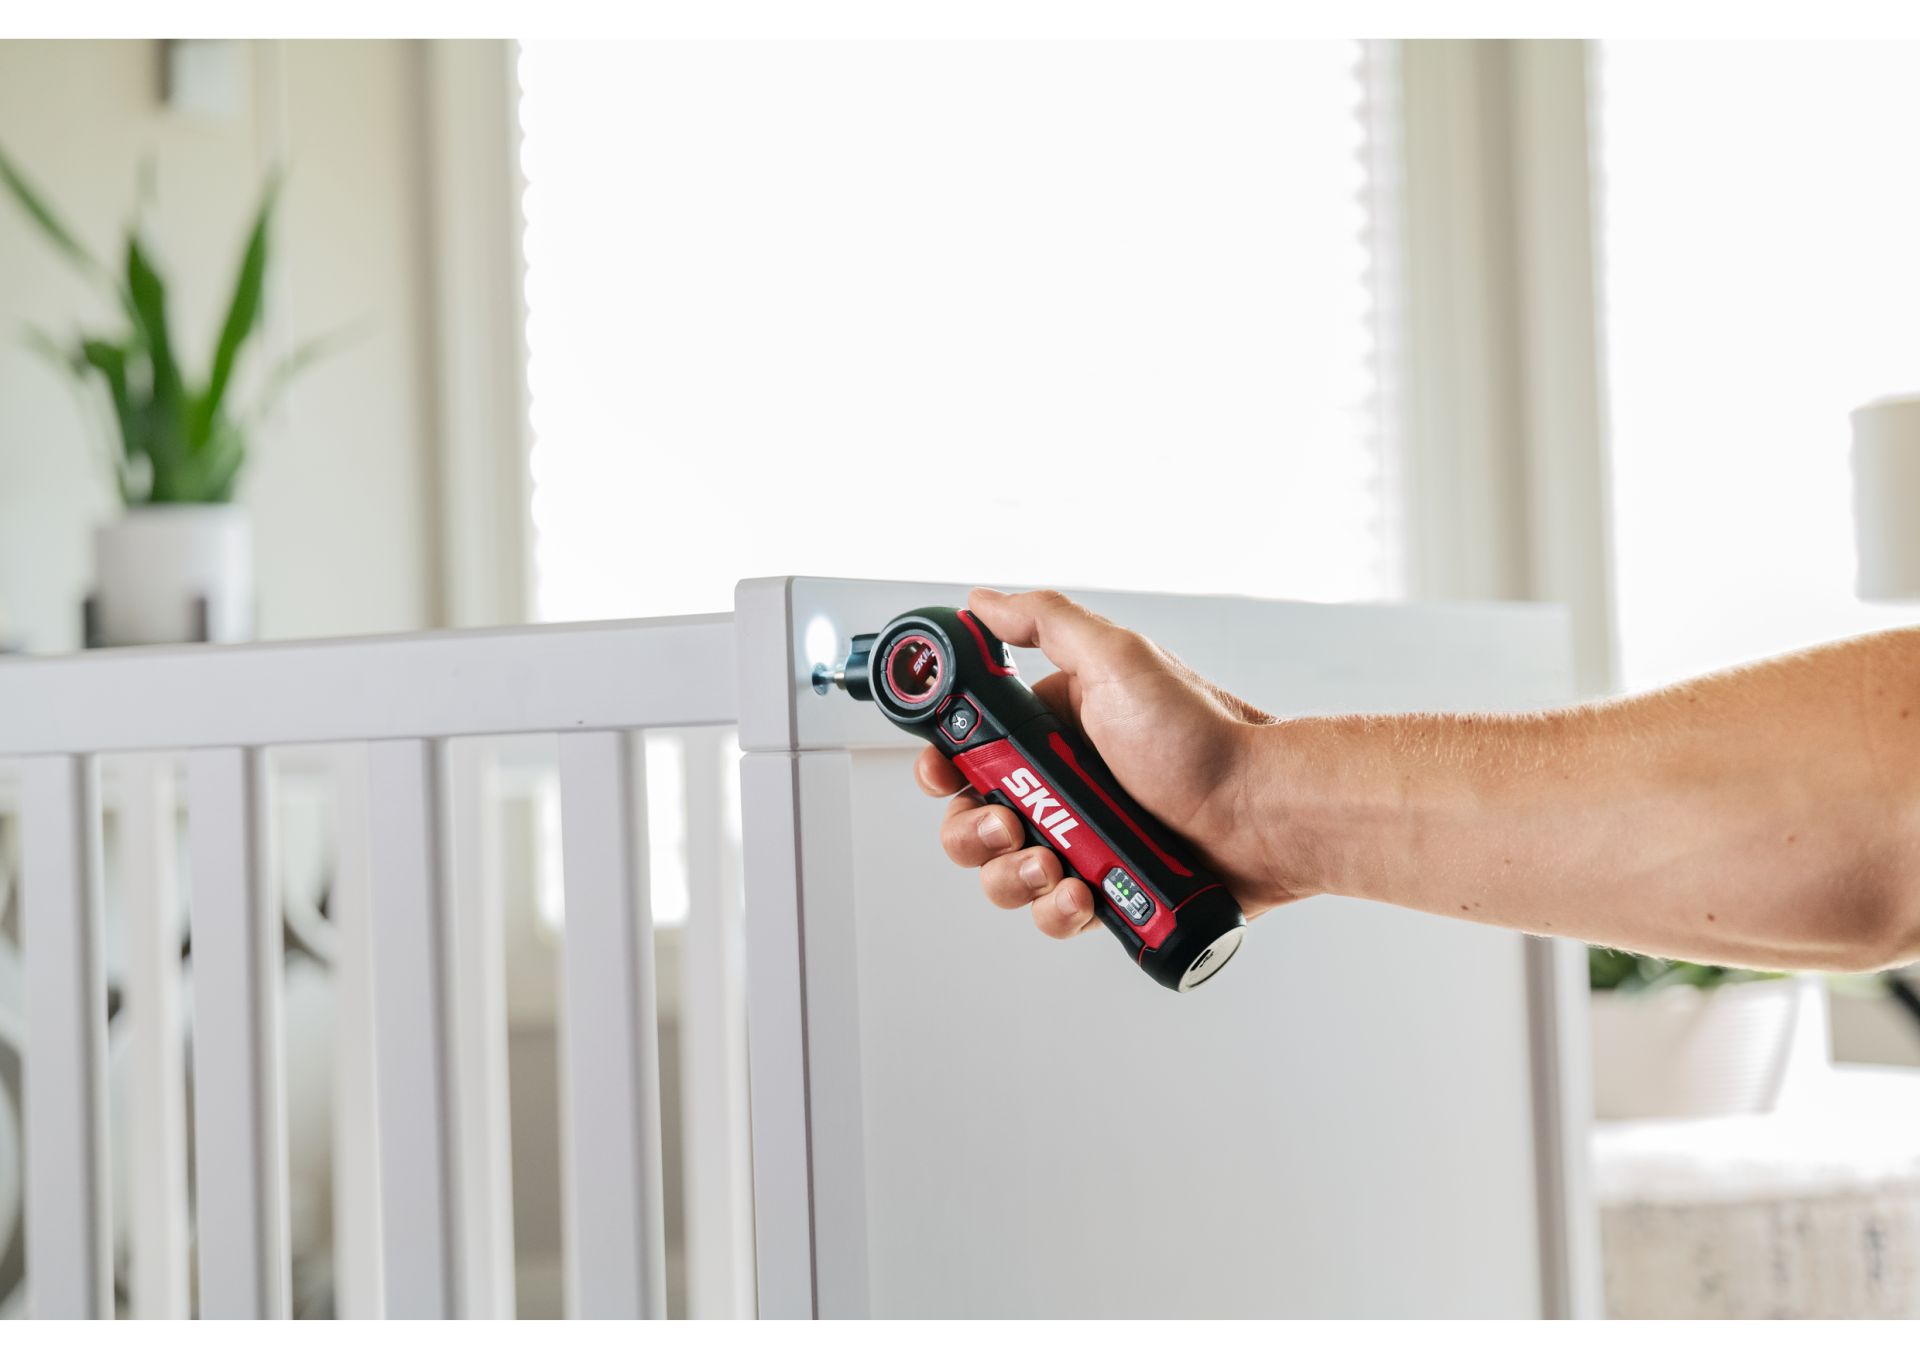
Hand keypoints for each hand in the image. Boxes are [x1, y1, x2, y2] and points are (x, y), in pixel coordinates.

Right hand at [916, 587, 1308, 939]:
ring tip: (1048, 865)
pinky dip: (1054, 910)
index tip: (944, 775)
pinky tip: (1080, 896)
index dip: (944, 767)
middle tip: (1006, 823)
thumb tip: (981, 600)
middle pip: (974, 818)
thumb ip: (1045, 622)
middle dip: (972, 830)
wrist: (1266, 813)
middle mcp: (1063, 785)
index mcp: (1055, 728)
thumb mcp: (1117, 660)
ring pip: (1004, 871)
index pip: (971, 750)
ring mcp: (1083, 839)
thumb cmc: (1202, 736)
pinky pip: (1053, 911)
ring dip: (1008, 876)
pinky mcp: (1107, 889)